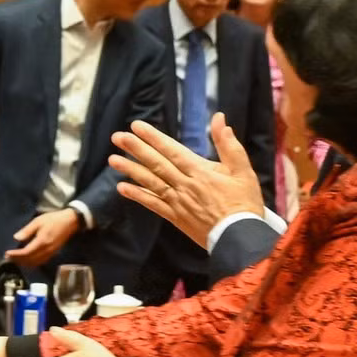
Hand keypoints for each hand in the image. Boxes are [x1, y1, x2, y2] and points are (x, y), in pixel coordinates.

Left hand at [4, 208, 78, 265]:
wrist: (70, 222)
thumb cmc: (53, 219)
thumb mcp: (38, 221)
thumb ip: (27, 231)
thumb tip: (16, 238)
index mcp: (42, 242)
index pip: (26, 252)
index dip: (16, 255)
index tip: (7, 253)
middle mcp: (47, 250)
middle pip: (30, 260)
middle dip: (18, 260)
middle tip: (8, 257)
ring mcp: (51, 253)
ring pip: (35, 263)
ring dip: (24, 263)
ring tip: (15, 259)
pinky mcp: (53, 253)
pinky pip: (41, 262)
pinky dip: (32, 263)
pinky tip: (26, 260)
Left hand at [111, 115, 263, 248]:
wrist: (240, 237)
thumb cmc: (244, 203)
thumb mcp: (243, 170)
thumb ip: (229, 144)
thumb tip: (220, 119)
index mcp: (200, 171)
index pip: (172, 150)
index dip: (153, 137)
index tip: (137, 126)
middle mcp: (184, 185)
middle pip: (156, 164)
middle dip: (135, 149)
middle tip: (117, 137)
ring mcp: (177, 202)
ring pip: (150, 182)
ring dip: (130, 170)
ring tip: (112, 159)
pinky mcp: (175, 217)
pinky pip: (152, 204)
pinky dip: (137, 196)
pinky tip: (122, 188)